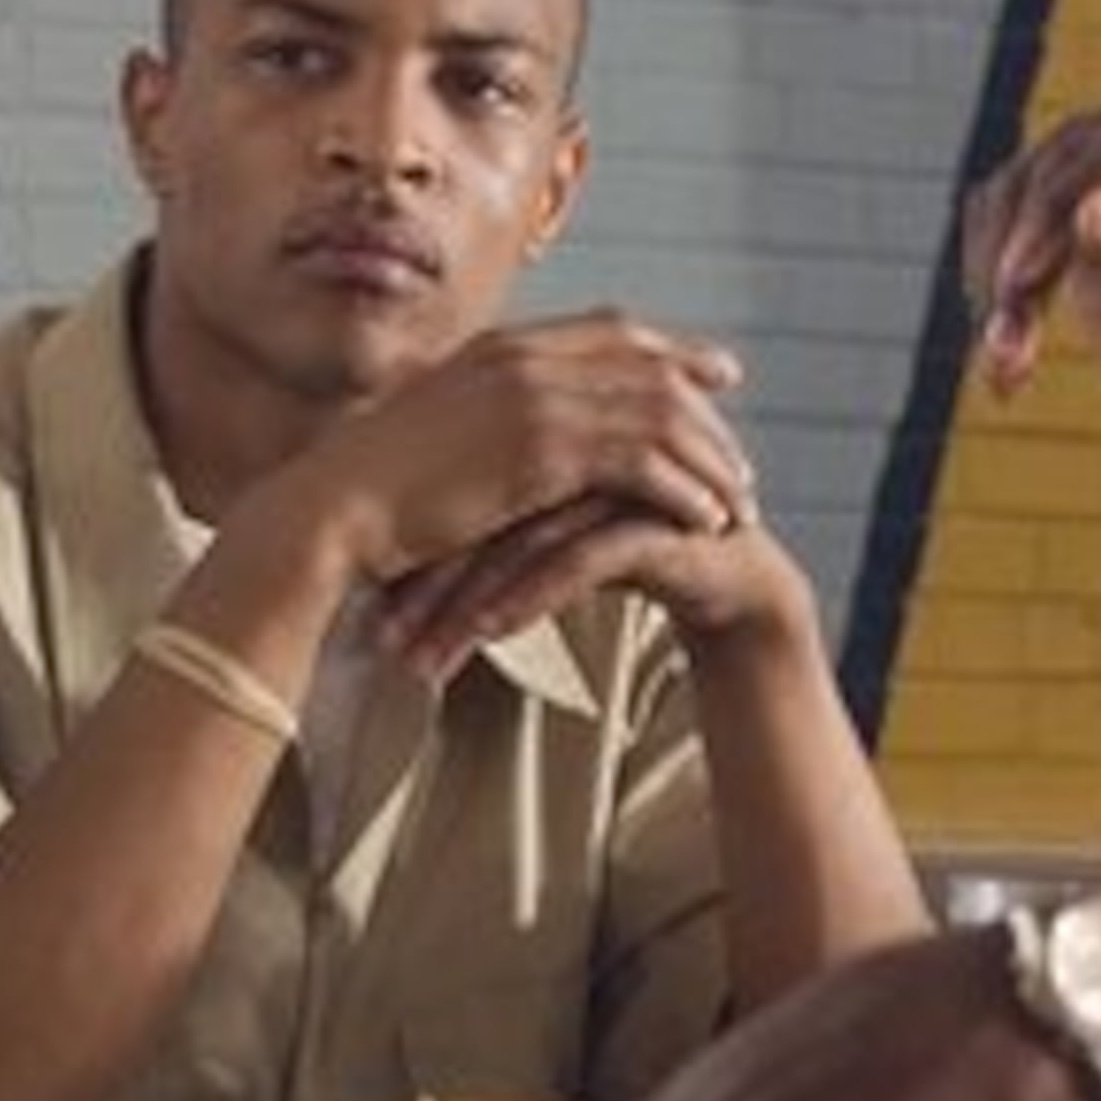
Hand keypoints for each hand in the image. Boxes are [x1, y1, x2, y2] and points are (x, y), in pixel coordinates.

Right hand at [275, 312, 759, 588]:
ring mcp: (535, 396)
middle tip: (741, 458)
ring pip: (658, 413)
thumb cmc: (367, 486)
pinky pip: (643, 461)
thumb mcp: (431, 426)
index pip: (613, 330)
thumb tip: (502, 433)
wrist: (330, 510)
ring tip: (735, 503)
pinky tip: (704, 522)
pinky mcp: (541, 449)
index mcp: (500, 344)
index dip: (674, 350)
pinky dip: (683, 490)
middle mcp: (525, 356)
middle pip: (651, 366)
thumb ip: (480, 413)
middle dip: (708, 412)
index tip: (718, 373)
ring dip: (706, 460)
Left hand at [378, 494, 814, 681]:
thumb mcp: (553, 538)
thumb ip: (493, 533)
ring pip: (520, 543)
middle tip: (382, 642)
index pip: (457, 496)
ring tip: (423, 659)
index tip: (370, 612)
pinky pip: (576, 560)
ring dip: (466, 608)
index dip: (411, 555)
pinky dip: (528, 598)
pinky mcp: (650, 519)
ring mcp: (613, 480)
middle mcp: (573, 451)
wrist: (730, 578)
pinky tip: (490, 634)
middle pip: (478, 518)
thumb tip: (407, 567)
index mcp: (542, 440)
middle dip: (427, 588)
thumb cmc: (631, 553)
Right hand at [959, 78, 1100, 424]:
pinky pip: (1003, 205)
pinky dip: (988, 272)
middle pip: (1071, 154)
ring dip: (1001, 269)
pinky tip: (1003, 341)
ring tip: (1005, 358)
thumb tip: (1091, 213)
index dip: (1069, 202)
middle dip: (1026, 244)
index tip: (1020, 278)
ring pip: (1025, 181)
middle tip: (1002, 334)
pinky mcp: (1072, 183)